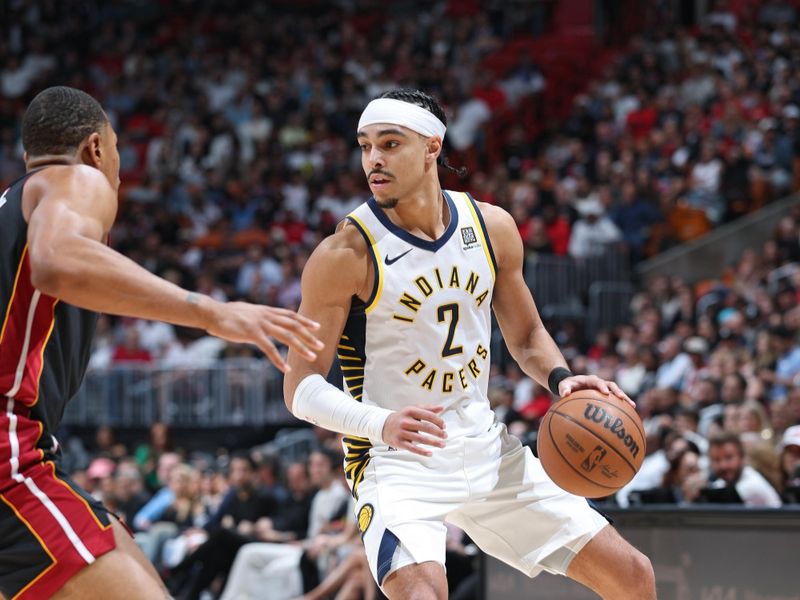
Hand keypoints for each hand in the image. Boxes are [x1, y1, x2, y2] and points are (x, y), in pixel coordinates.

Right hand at [205, 301, 322, 371]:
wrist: (212, 313)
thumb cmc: (227, 314)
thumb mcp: (247, 312)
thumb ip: (258, 317)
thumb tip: (264, 322)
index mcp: (266, 310)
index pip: (290, 315)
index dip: (304, 321)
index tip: (317, 327)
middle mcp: (266, 315)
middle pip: (293, 325)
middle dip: (309, 336)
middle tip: (322, 345)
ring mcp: (260, 324)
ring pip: (287, 336)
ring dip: (301, 347)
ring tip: (312, 357)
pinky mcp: (252, 334)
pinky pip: (269, 348)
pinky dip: (279, 360)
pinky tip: (286, 368)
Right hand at [381, 405, 446, 455]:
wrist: (384, 426)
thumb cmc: (403, 417)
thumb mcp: (413, 410)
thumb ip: (428, 408)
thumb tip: (441, 407)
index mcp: (410, 411)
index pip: (428, 416)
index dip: (438, 421)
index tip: (444, 426)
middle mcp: (406, 421)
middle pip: (426, 427)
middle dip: (438, 432)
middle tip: (445, 436)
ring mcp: (402, 432)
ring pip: (421, 439)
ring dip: (434, 443)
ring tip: (442, 445)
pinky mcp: (399, 442)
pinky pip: (413, 449)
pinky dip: (422, 452)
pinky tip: (430, 453)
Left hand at [558, 375, 633, 406]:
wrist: (571, 384)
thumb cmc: (567, 385)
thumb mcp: (563, 385)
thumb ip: (564, 388)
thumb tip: (565, 394)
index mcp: (590, 379)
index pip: (598, 381)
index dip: (602, 386)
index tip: (606, 393)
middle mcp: (599, 383)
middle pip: (611, 385)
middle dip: (618, 391)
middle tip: (623, 398)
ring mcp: (603, 388)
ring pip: (616, 392)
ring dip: (624, 398)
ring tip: (633, 406)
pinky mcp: (606, 395)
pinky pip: (614, 400)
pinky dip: (621, 406)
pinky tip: (628, 415)